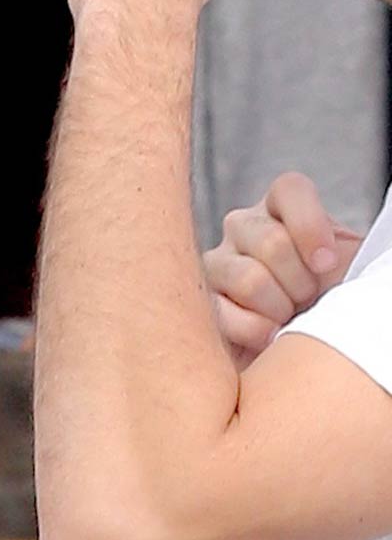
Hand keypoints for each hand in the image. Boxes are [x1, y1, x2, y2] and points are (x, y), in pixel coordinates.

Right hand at [204, 172, 362, 366]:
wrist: (297, 349)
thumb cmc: (323, 303)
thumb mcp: (340, 270)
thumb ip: (332, 255)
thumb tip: (326, 262)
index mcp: (280, 209)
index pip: (290, 190)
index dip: (310, 226)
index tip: (327, 264)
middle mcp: (242, 229)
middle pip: (271, 241)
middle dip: (300, 282)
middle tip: (308, 300)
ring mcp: (216, 264)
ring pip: (249, 280)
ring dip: (279, 309)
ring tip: (287, 320)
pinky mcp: (199, 303)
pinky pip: (224, 314)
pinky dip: (254, 331)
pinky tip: (267, 336)